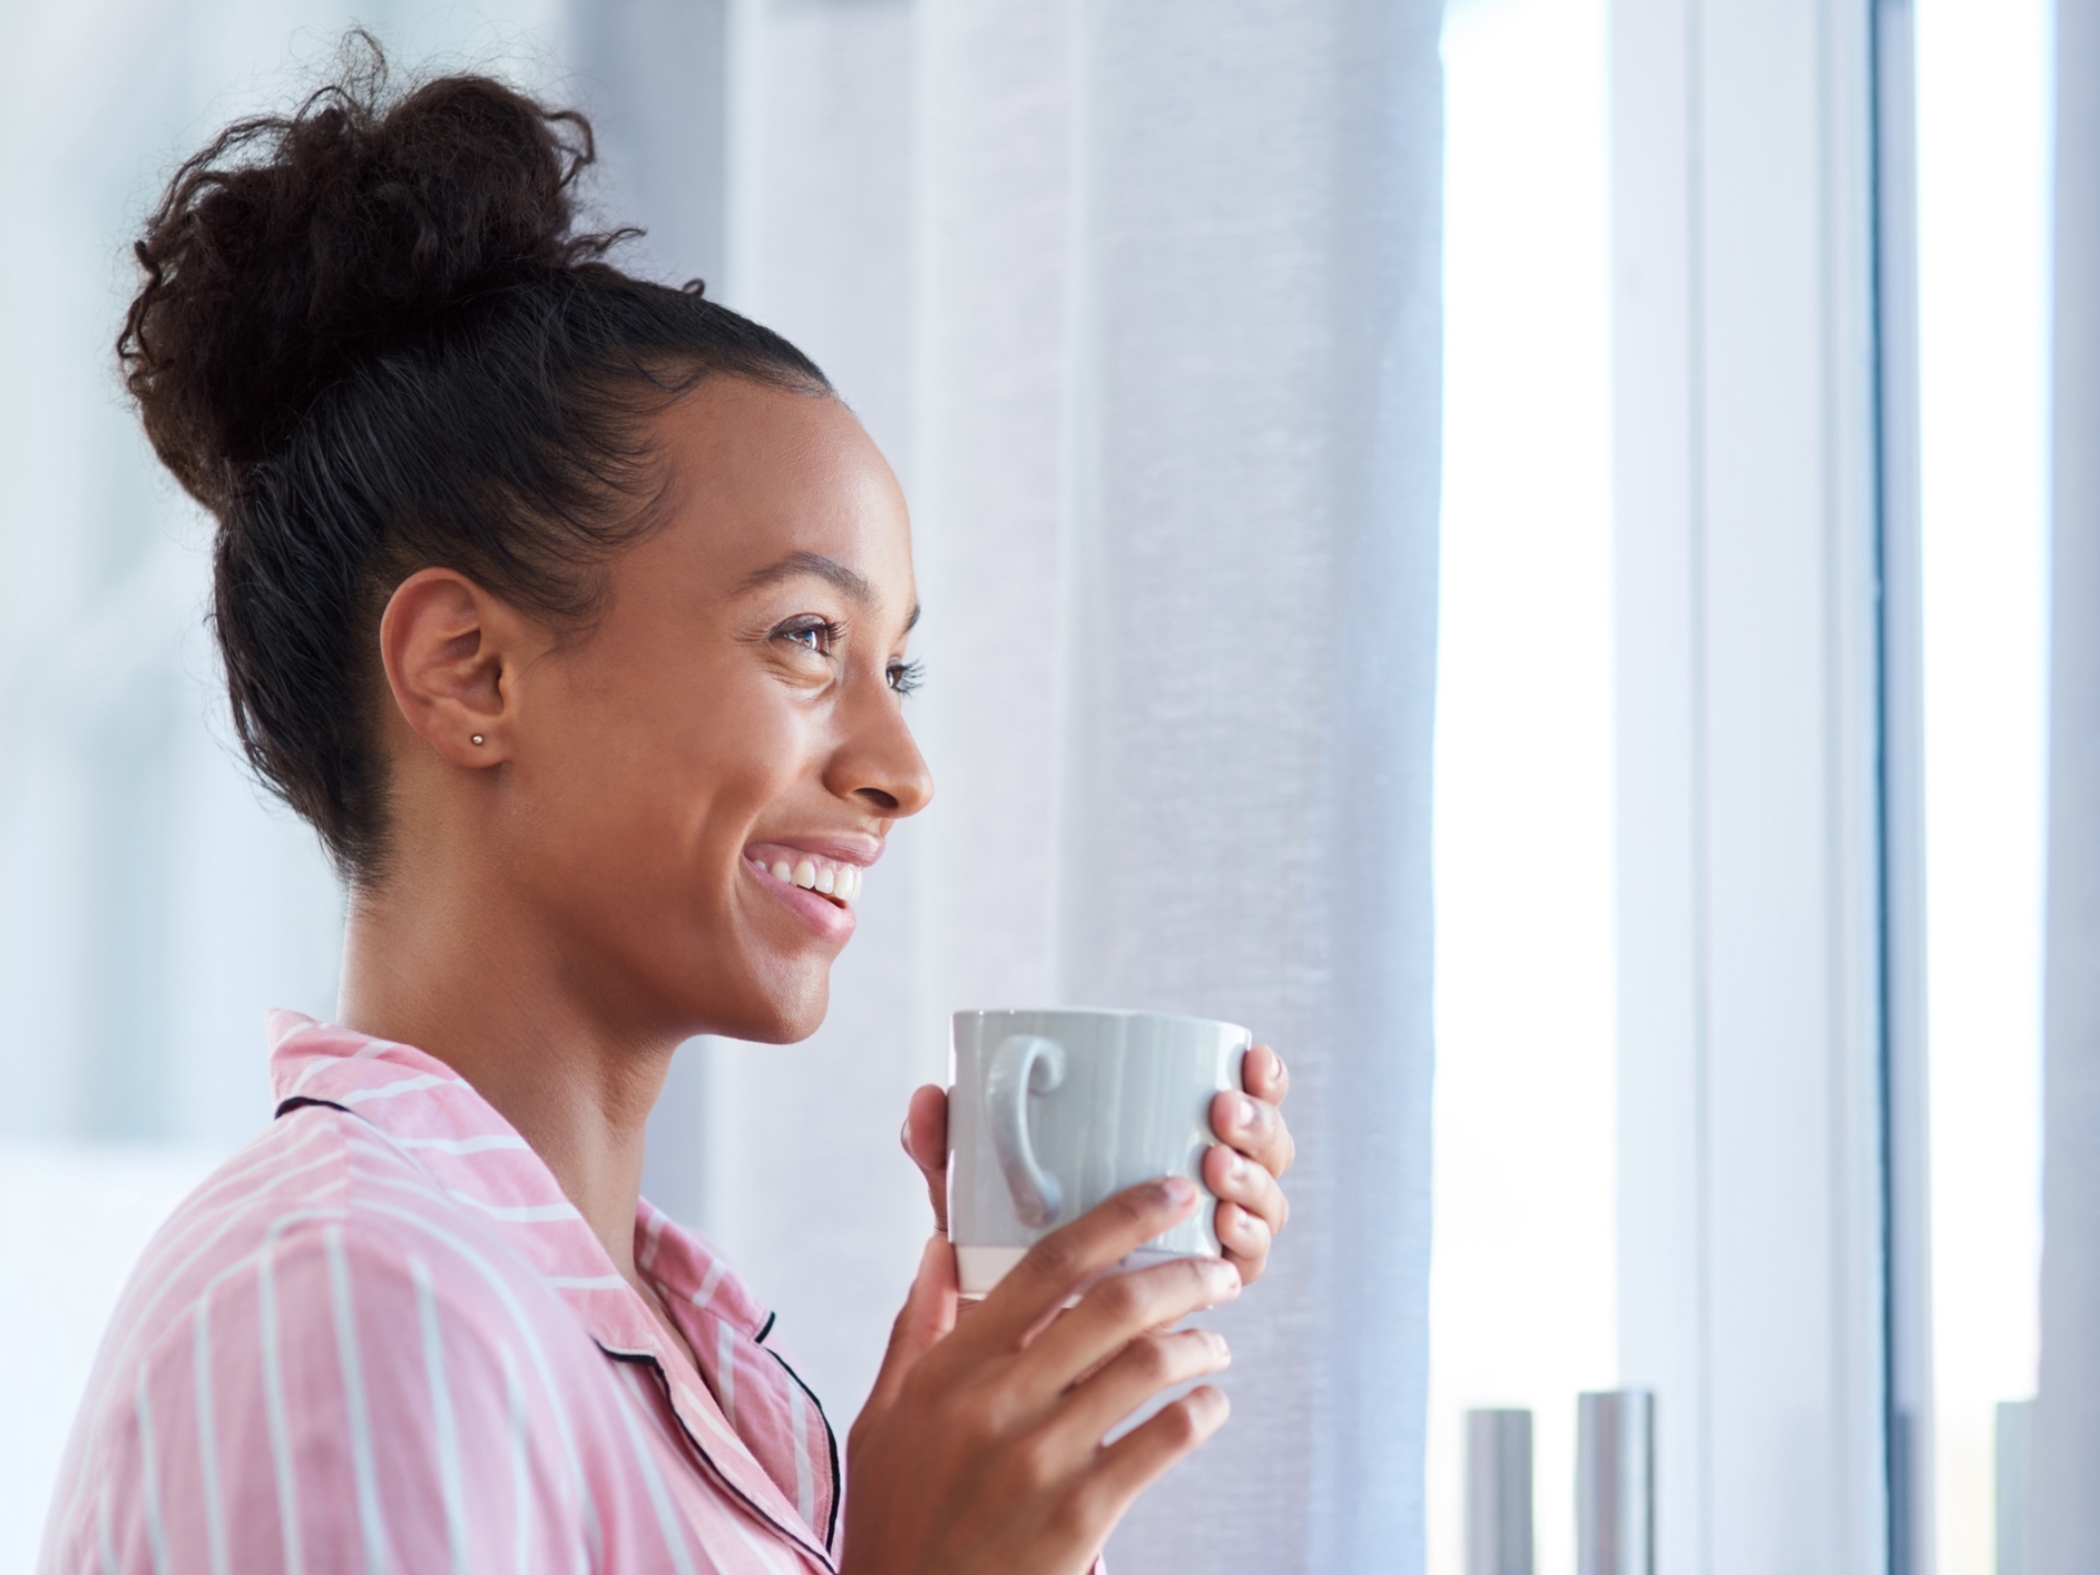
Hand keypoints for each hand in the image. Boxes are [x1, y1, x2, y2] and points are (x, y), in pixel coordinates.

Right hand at [844, 1180, 1237, 1574]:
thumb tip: (937, 1246)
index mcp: (953, 1369)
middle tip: (1218, 1271)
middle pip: (1114, 1306)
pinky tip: (1208, 1406)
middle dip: (1184, 1275)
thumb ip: (918, 1328)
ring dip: (1200, 1344)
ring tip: (1215, 1343)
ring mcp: (1043, 1461)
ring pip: (1150, 1368)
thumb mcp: (882, 1418)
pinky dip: (1202, 1413)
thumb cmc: (897, 1518)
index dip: (1119, 1217)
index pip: (1047, 1266)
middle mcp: (1000, 1404)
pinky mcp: (1081, 1517)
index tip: (1169, 1194)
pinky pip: (1164, 1442)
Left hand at [899, 1043, 1295, 1284]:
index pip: (1241, 1092)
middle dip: (1258, 1124)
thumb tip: (929, 1096)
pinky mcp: (1209, 1291)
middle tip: (1220, 1117)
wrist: (1002, 1345)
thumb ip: (946, 1147)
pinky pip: (1249, 1264)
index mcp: (1167, 1135)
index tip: (1250, 1058)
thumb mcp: (971, 1191)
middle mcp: (1204, 1182)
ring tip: (1217, 1172)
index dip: (1263, 1075)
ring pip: (1267, 1201)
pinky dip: (1246, 1244)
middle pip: (1266, 1144)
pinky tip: (1226, 1234)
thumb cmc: (992, 1242)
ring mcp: (1212, 1236)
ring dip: (1254, 1180)